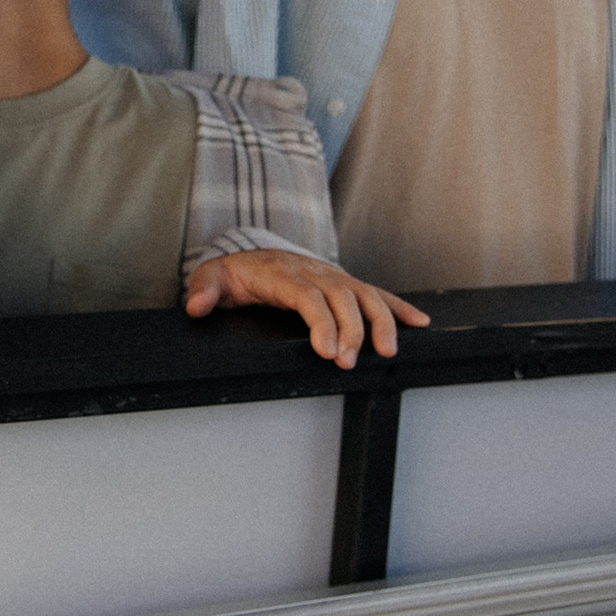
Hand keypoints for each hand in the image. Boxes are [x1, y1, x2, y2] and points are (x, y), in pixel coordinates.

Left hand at [185, 249, 428, 367]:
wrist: (250, 253)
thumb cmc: (234, 273)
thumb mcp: (212, 278)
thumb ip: (204, 291)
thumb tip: (196, 307)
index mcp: (282, 273)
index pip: (306, 295)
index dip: (321, 322)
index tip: (327, 350)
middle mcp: (313, 271)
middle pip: (341, 297)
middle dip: (351, 330)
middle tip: (350, 362)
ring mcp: (332, 276)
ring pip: (364, 294)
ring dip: (380, 321)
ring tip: (387, 351)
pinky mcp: (345, 283)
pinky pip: (376, 292)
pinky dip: (399, 307)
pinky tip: (419, 323)